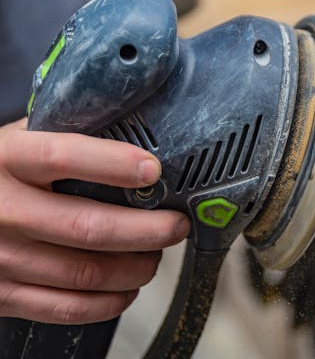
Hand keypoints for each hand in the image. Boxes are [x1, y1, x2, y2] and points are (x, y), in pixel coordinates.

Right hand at [0, 119, 188, 323]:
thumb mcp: (14, 142)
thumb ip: (61, 133)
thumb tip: (132, 128)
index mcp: (6, 160)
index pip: (63, 156)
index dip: (114, 164)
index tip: (153, 170)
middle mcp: (1, 210)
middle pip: (89, 227)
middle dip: (149, 230)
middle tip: (176, 225)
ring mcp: (0, 257)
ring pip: (87, 273)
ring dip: (137, 267)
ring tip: (157, 254)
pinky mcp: (2, 295)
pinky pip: (68, 307)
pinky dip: (110, 301)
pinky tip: (127, 287)